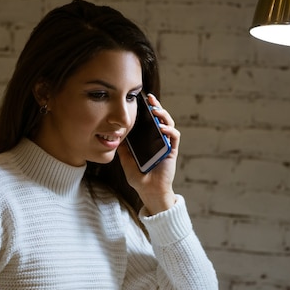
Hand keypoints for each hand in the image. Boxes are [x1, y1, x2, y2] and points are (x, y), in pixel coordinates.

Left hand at [118, 94, 179, 214]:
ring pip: (169, 124)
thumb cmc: (138, 177)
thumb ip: (123, 147)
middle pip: (160, 118)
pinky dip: (169, 131)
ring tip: (156, 110)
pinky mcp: (172, 151)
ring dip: (163, 115)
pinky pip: (174, 137)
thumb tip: (115, 134)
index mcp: (148, 140)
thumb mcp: (126, 159)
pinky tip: (162, 128)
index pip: (149, 121)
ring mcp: (166, 144)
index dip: (146, 110)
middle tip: (150, 98)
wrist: (148, 191)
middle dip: (156, 106)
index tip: (140, 100)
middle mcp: (158, 140)